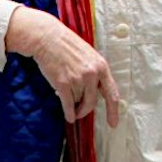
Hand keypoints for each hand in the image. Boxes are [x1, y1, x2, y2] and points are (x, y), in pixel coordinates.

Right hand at [6, 5, 121, 127]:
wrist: (48, 37)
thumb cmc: (67, 46)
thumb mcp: (89, 56)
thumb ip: (95, 73)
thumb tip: (95, 93)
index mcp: (101, 66)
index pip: (112, 94)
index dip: (113, 111)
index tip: (113, 123)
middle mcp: (91, 74)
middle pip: (92, 102)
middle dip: (85, 110)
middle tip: (81, 114)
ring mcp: (77, 79)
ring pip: (77, 101)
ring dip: (73, 102)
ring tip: (67, 97)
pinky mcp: (62, 83)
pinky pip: (68, 104)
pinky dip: (68, 112)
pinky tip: (69, 117)